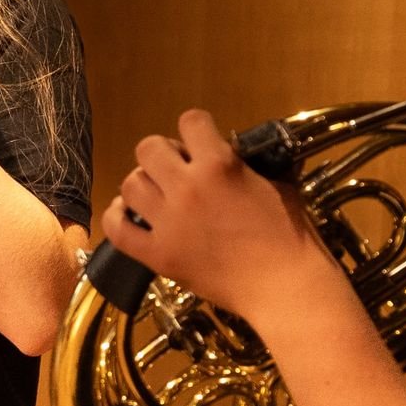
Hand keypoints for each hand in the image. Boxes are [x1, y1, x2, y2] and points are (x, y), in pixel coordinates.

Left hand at [111, 111, 328, 318]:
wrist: (282, 285)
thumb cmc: (289, 235)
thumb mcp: (275, 184)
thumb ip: (245, 167)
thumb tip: (229, 157)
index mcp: (219, 164)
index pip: (190, 120)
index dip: (196, 129)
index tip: (201, 143)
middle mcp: (187, 187)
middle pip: (148, 148)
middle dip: (162, 154)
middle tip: (175, 170)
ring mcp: (168, 222)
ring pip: (129, 185)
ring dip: (141, 185)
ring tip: (156, 195)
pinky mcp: (157, 254)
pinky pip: (117, 229)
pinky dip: (116, 218)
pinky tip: (127, 214)